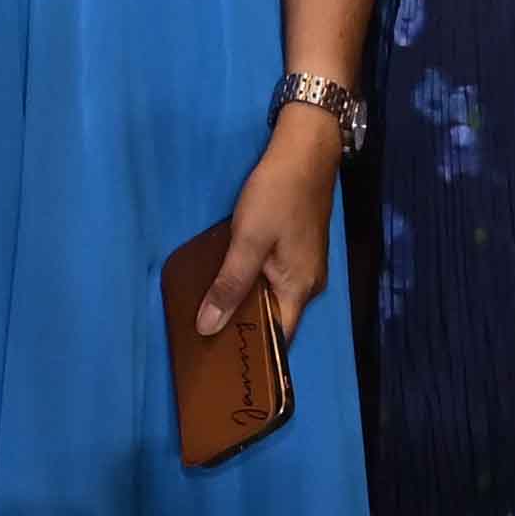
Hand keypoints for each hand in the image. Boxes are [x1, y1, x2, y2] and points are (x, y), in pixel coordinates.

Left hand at [198, 109, 342, 343]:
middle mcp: (309, 285)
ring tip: (211, 316)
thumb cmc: (278, 194)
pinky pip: (275, 281)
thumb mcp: (247, 240)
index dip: (251, 353)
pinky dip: (254, 287)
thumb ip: (229, 285)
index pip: (278, 340)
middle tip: (206, 342)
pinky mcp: (299, 250)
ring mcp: (306, 267)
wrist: (307, 149)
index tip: (220, 366)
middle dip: (244, 331)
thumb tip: (207, 329)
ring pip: (274, 299)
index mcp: (300, 289)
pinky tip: (230, 283)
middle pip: (276, 321)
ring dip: (247, 307)